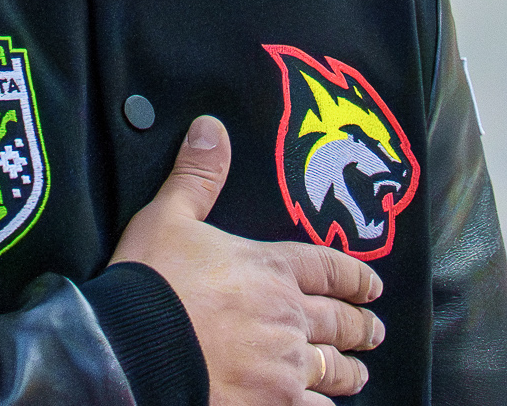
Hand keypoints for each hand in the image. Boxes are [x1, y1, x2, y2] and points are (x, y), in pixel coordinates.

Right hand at [109, 116, 384, 403]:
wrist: (133, 349)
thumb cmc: (151, 283)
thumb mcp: (169, 217)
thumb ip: (197, 177)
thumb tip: (211, 128)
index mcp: (270, 268)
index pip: (329, 268)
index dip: (354, 276)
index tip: (372, 286)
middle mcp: (289, 316)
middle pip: (339, 321)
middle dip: (360, 325)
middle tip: (374, 330)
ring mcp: (284, 366)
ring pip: (334, 368)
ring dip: (349, 370)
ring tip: (358, 372)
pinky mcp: (272, 405)